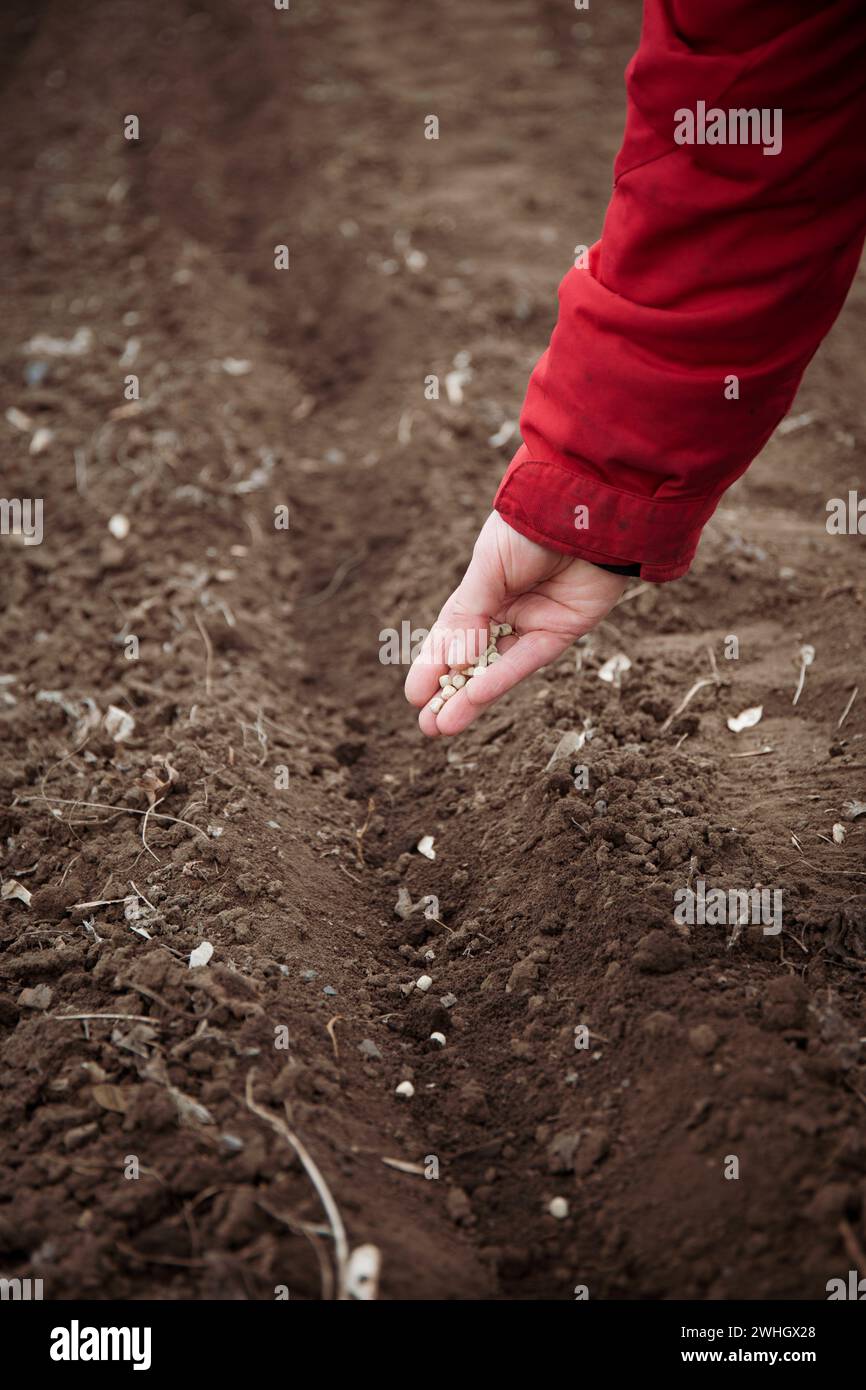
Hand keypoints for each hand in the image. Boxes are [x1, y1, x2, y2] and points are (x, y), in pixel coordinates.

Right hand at [405, 511, 629, 736]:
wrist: (582, 512)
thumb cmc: (527, 529)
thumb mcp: (486, 567)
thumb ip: (469, 614)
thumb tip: (451, 662)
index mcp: (482, 589)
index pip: (450, 634)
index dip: (432, 665)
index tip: (414, 696)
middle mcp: (506, 609)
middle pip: (472, 660)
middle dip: (448, 693)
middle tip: (426, 726)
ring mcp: (534, 623)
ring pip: (496, 668)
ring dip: (471, 699)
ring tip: (443, 727)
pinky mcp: (562, 631)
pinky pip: (526, 661)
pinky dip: (501, 679)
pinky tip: (476, 698)